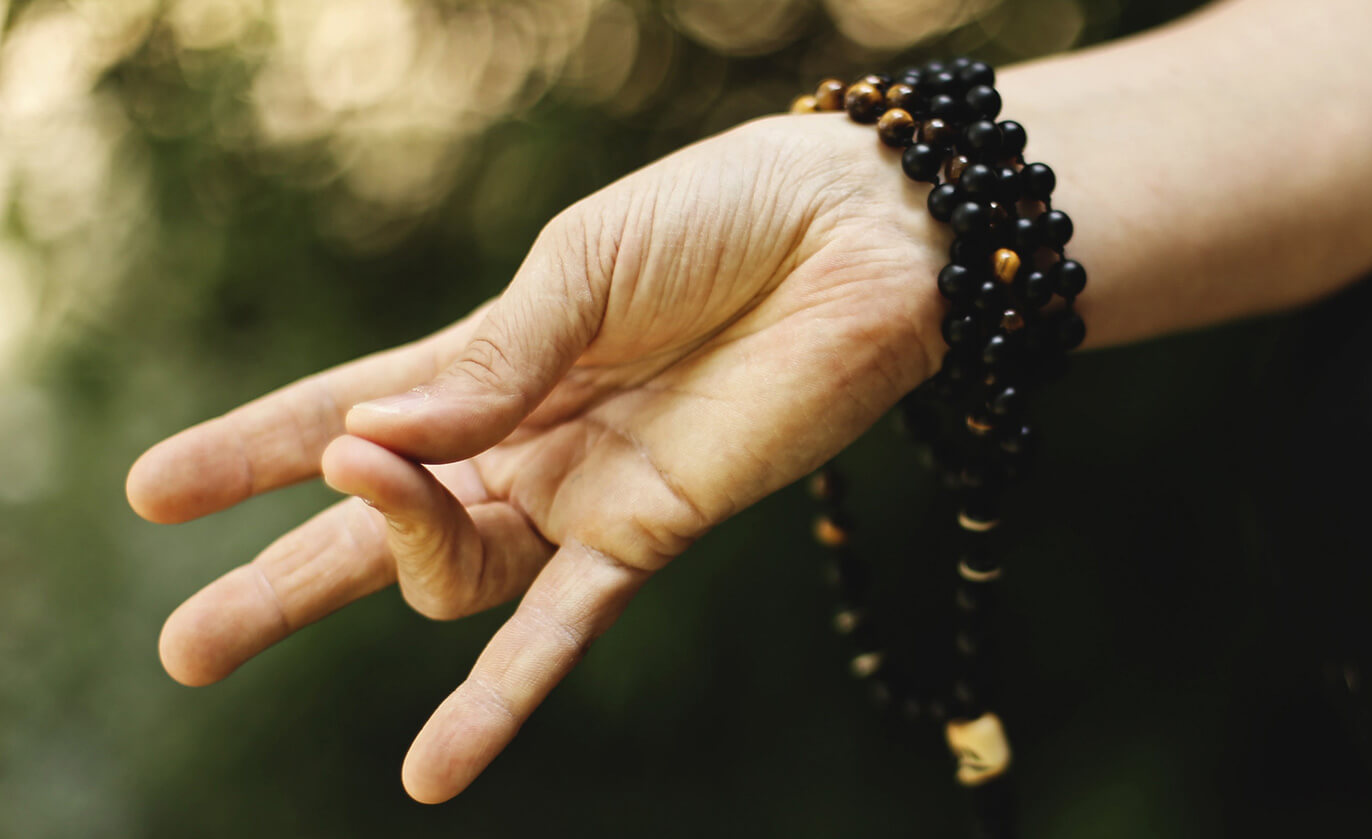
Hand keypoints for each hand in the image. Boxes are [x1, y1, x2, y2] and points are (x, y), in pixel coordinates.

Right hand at [126, 114, 947, 802]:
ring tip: (272, 585)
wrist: (862, 240)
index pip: (348, 411)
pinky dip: (497, 699)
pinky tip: (431, 772)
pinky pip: (560, 630)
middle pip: (378, 522)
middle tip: (188, 645)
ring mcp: (581, 494)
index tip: (153, 493)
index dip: (253, 450)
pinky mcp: (651, 534)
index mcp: (494, 358)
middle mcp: (524, 439)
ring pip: (448, 572)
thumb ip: (488, 362)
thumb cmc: (723, 221)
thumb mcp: (583, 267)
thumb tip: (369, 437)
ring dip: (375, 563)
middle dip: (280, 577)